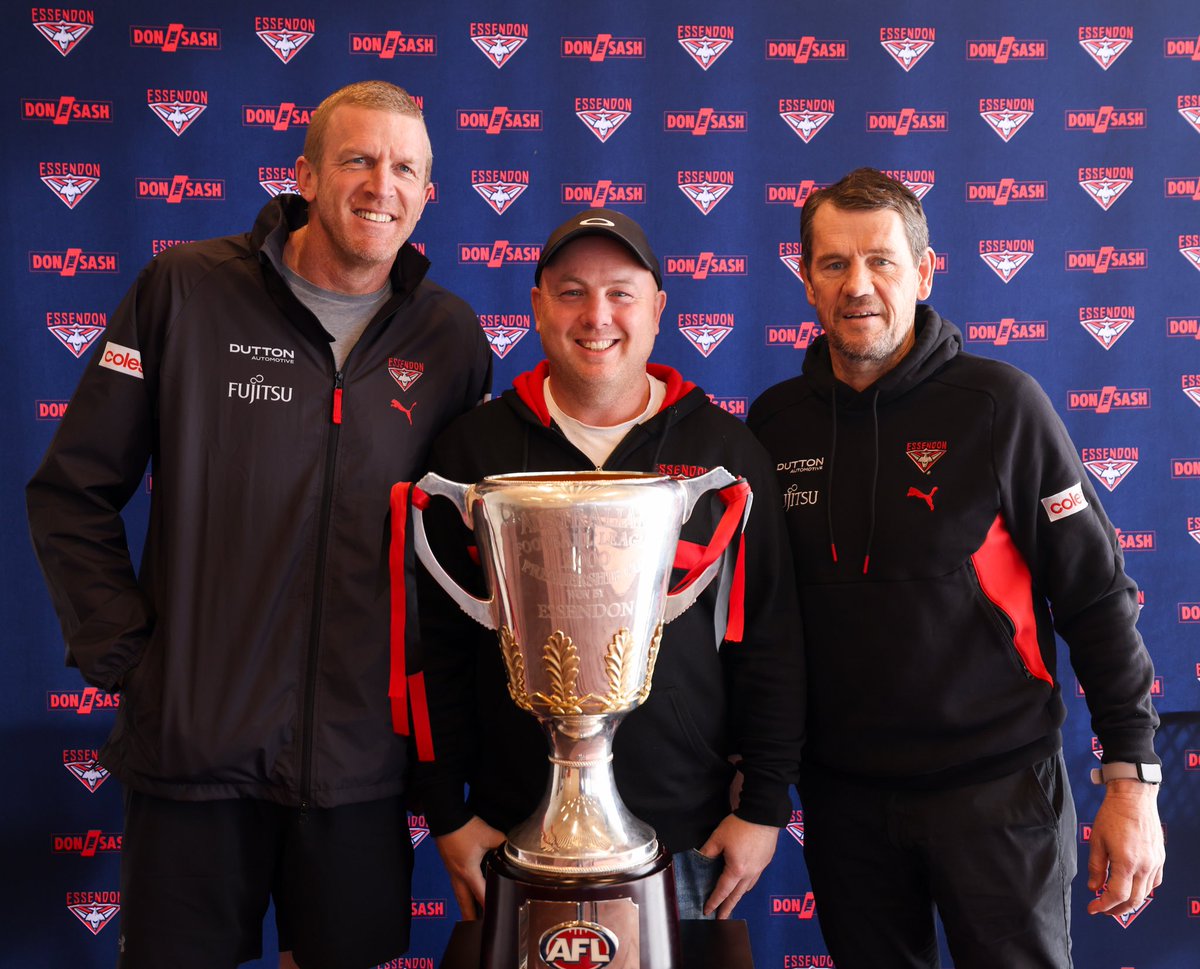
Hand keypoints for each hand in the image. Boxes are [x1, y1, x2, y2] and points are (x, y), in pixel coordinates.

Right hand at [434, 816, 506, 919]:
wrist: (445, 817)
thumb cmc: (465, 827)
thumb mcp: (489, 835)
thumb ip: (503, 844)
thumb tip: (513, 850)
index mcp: (469, 872)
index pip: (481, 894)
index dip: (489, 907)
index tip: (495, 918)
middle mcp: (458, 875)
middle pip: (464, 901)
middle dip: (470, 915)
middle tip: (475, 930)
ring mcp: (451, 870)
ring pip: (459, 893)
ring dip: (465, 904)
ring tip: (470, 915)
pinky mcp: (449, 863)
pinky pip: (456, 883)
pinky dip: (461, 891)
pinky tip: (466, 890)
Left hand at [698, 815, 779, 918]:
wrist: (763, 814)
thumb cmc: (740, 826)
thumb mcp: (718, 837)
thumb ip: (708, 851)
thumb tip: (699, 858)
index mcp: (736, 870)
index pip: (722, 890)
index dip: (714, 901)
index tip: (707, 910)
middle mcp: (749, 873)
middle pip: (737, 895)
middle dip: (728, 908)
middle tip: (722, 919)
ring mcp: (759, 868)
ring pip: (747, 888)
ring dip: (738, 897)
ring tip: (732, 902)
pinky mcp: (765, 861)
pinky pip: (755, 878)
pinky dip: (747, 885)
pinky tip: (745, 883)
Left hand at [1086, 779, 1164, 916]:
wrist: (1133, 798)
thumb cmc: (1112, 816)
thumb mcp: (1097, 840)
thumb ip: (1096, 867)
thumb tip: (1094, 887)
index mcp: (1126, 862)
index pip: (1117, 895)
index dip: (1104, 905)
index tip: (1093, 908)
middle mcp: (1144, 866)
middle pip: (1133, 900)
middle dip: (1117, 909)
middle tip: (1103, 910)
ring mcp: (1155, 863)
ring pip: (1145, 893)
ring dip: (1130, 902)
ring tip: (1115, 902)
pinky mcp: (1160, 858)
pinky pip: (1154, 882)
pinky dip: (1143, 890)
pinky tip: (1132, 888)